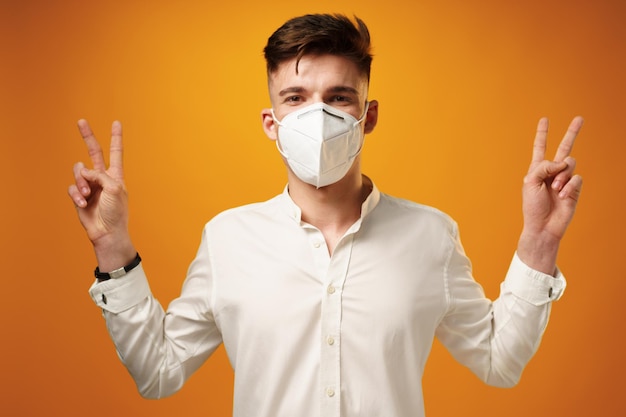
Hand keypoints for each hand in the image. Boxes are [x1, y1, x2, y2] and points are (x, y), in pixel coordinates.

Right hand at [68, 119, 135, 269]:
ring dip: (81, 182)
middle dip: (87, 137)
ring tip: (87, 195)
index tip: (116, 123)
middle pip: (93, 152)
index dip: (116, 138)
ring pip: (79, 171)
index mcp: (115, 175)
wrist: (107, 232)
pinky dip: (76, 194)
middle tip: (81, 121)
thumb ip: (100, 175)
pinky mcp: (79, 196)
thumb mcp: (114, 189)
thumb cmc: (116, 212)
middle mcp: (102, 178)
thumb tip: (84, 172)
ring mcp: (89, 186)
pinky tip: (83, 203)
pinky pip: (72, 188)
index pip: (115, 152)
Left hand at [517, 116, 583, 273]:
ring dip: (561, 175)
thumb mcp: (530, 182)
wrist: (543, 226)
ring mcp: (565, 179)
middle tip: (580, 118)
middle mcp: (552, 171)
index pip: (540, 147)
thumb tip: (562, 162)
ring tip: (555, 189)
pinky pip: (576, 178)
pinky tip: (562, 195)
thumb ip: (544, 166)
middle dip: (572, 133)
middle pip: (564, 148)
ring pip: (570, 163)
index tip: (545, 119)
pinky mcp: (575, 188)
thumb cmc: (533, 206)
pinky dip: (569, 185)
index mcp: (538, 169)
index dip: (542, 133)